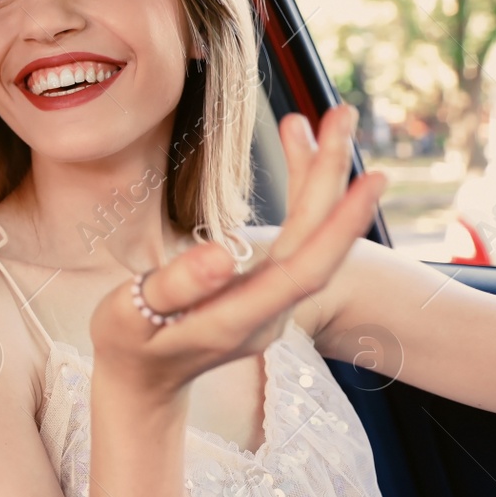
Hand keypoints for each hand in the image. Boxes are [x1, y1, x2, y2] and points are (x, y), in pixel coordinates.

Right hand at [91, 105, 385, 400]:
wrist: (140, 383)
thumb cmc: (127, 345)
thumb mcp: (130, 316)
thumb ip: (176, 286)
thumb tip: (222, 251)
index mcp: (239, 319)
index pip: (304, 269)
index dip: (339, 225)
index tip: (368, 178)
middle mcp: (271, 312)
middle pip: (317, 242)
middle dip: (335, 175)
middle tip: (343, 113)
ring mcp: (274, 303)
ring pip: (312, 235)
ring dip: (323, 177)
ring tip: (328, 120)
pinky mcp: (269, 289)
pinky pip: (299, 236)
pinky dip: (303, 192)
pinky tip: (301, 154)